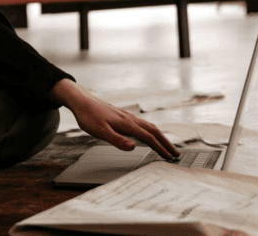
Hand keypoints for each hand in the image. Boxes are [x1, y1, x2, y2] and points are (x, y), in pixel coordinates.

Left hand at [50, 79, 178, 159]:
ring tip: (166, 146)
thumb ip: (117, 140)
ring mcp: (127, 116)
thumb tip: (133, 148)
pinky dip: (151, 131)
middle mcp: (130, 119)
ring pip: (149, 126)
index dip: (160, 148)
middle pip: (153, 131)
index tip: (169, 157)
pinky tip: (149, 134)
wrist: (81, 101)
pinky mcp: (123, 116)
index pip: (148, 137)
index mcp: (127, 124)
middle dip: (165, 143)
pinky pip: (142, 124)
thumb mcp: (100, 131)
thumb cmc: (88, 116)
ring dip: (160, 136)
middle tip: (175, 154)